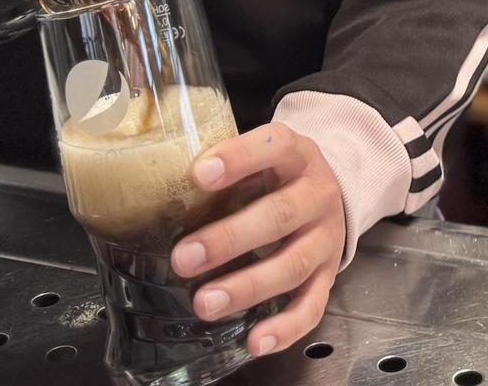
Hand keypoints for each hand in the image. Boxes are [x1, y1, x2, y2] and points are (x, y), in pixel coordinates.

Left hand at [172, 123, 344, 357]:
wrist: (332, 192)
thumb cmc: (278, 176)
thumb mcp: (261, 158)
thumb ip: (224, 169)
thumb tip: (155, 188)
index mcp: (298, 156)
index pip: (274, 147)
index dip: (239, 159)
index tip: (198, 175)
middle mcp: (317, 196)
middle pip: (279, 215)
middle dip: (229, 239)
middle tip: (183, 258)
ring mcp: (326, 238)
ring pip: (292, 264)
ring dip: (247, 286)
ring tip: (205, 303)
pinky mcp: (328, 275)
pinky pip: (312, 305)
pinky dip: (285, 327)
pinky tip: (255, 340)